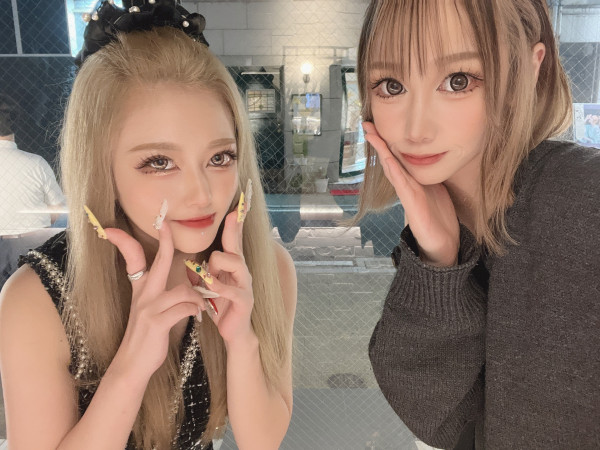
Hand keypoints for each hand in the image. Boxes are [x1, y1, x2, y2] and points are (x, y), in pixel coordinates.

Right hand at [105, 221, 205, 379]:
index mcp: (141, 289)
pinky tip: (198, 316)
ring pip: (182, 290)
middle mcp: (144, 294)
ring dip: (197, 297)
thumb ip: (160, 294)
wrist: (133, 364)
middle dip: (165, 240)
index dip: (124, 242)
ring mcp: (149, 308)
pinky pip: (184, 308)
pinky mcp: (157, 323)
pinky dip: (195, 310)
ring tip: (202, 306)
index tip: (111, 228)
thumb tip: (180, 284)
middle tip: (165, 223)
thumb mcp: (149, 310)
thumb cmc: (147, 336)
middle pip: (159, 261)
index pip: (133, 259)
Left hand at [203, 210, 254, 345]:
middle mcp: (241, 271)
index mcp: (231, 266)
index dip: (235, 224)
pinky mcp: (244, 300)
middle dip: (234, 228)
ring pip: (235, 261)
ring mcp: (245, 284)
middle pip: (236, 244)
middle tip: (233, 213)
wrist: (234, 332)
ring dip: (217, 266)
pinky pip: (232, 289)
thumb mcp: (207, 287)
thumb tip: (188, 262)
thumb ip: (200, 273)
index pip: (233, 240)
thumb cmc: (221, 307)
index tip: (238, 206)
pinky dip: (219, 287)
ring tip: (207, 277)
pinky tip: (211, 289)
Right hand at [363, 122, 459, 266]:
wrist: (443, 245)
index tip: (379, 126)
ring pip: (391, 168)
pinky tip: (387, 160)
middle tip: (367, 124)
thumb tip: (432, 163)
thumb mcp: (437, 191)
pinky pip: (401, 184)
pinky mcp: (411, 205)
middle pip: (389, 159)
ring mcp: (407, 195)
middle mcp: (407, 186)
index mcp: (413, 181)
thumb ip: (431, 178)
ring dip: (382, 151)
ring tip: (372, 135)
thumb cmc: (440, 220)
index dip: (388, 142)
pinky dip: (394, 171)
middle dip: (379, 141)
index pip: (398, 157)